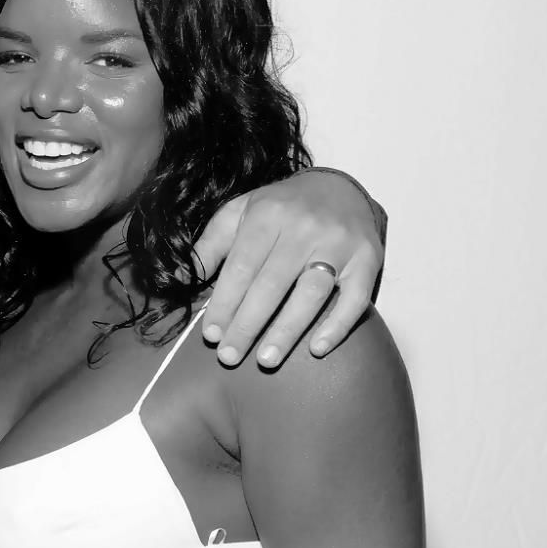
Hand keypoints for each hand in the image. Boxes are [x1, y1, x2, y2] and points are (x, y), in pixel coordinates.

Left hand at [192, 169, 383, 367]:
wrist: (339, 187)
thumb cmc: (280, 209)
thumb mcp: (239, 213)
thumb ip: (209, 245)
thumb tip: (178, 278)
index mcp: (268, 214)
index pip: (241, 267)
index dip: (224, 303)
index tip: (212, 335)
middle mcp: (305, 227)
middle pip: (272, 284)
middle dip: (248, 324)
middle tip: (230, 356)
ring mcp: (339, 244)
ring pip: (311, 293)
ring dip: (287, 331)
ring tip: (266, 360)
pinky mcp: (368, 259)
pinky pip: (355, 298)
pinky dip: (337, 325)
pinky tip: (316, 348)